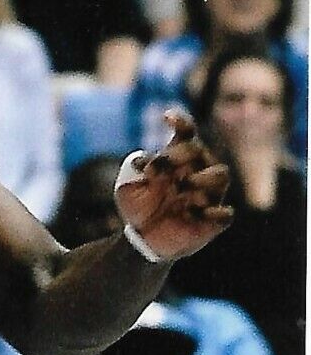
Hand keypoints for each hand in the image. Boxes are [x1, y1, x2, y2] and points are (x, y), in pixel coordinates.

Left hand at [115, 110, 232, 261]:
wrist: (143, 237)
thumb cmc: (138, 205)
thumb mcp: (128, 187)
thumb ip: (135, 171)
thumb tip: (143, 161)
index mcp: (176, 157)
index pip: (186, 133)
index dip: (180, 122)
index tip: (167, 117)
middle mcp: (196, 170)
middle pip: (199, 150)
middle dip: (180, 154)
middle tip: (158, 168)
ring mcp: (207, 194)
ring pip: (222, 174)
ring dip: (203, 178)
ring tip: (183, 186)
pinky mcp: (213, 220)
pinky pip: (226, 213)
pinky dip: (214, 212)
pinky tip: (193, 212)